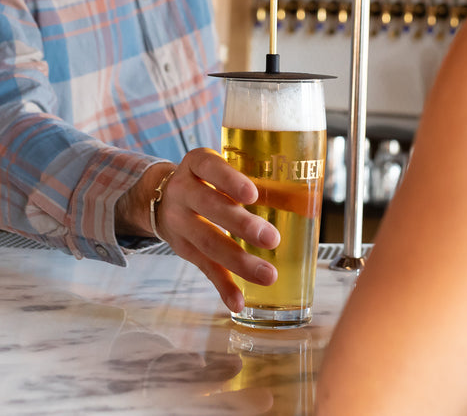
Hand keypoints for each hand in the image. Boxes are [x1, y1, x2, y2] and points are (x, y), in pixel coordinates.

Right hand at [149, 149, 281, 312]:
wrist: (159, 198)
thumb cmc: (207, 182)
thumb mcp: (222, 171)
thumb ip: (257, 183)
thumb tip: (307, 204)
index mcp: (197, 164)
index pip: (210, 167)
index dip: (230, 180)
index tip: (252, 194)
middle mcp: (183, 190)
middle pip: (210, 206)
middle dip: (242, 225)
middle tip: (272, 239)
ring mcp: (179, 221)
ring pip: (208, 241)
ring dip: (239, 261)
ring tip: (267, 275)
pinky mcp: (183, 248)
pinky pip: (203, 268)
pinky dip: (223, 286)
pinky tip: (238, 302)